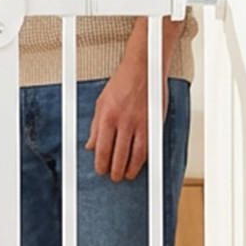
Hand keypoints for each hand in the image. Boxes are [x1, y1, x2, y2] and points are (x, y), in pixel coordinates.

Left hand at [86, 46, 153, 181]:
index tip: (101, 170)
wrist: (143, 68)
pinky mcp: (154, 122)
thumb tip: (91, 146)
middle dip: (115, 171)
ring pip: (136, 155)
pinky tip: (141, 163)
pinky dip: (145, 158)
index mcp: (107, 118)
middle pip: (119, 156)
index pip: (102, 150)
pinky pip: (150, 146)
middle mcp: (124, 122)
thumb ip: (95, 127)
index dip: (101, 164)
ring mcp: (141, 123)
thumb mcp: (101, 103)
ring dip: (131, 169)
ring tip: (127, 175)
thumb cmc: (122, 83)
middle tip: (114, 177)